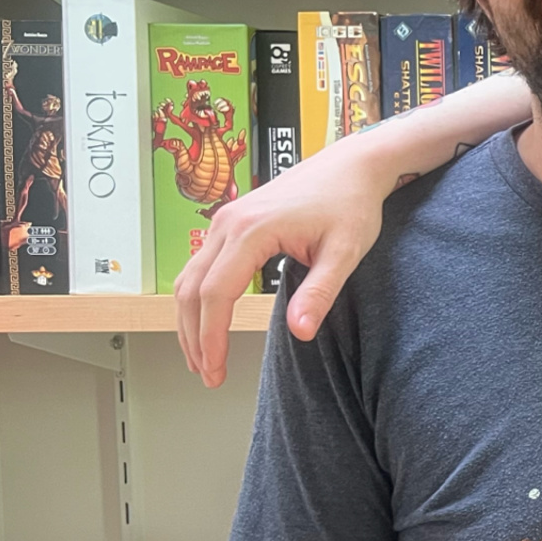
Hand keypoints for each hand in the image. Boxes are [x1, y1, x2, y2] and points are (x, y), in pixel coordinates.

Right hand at [173, 135, 396, 387]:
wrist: (352, 165)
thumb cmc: (351, 203)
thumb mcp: (345, 252)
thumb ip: (319, 293)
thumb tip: (299, 332)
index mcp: (252, 229)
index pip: (216, 294)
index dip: (211, 337)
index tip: (215, 370)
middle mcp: (228, 222)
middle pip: (192, 290)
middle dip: (195, 337)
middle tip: (208, 375)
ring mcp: (225, 220)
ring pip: (189, 278)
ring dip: (190, 321)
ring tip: (202, 358)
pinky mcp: (231, 222)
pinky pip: (200, 265)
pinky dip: (198, 299)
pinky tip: (206, 322)